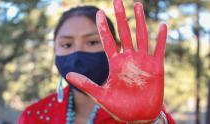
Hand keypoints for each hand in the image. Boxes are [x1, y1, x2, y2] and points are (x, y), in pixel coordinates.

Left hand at [66, 0, 166, 121]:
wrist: (138, 116)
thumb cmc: (119, 107)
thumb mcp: (101, 95)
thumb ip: (86, 84)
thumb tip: (68, 74)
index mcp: (115, 64)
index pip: (108, 41)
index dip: (103, 28)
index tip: (97, 13)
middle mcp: (128, 59)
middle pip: (124, 33)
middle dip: (120, 17)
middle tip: (117, 0)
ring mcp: (143, 61)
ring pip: (141, 36)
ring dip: (140, 21)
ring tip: (137, 5)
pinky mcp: (156, 67)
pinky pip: (159, 50)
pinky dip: (161, 39)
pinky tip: (161, 26)